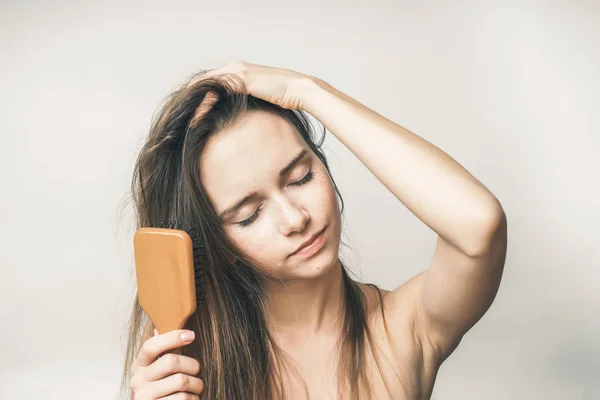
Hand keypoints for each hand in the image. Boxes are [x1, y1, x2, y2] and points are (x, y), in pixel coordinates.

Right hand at [130, 329, 203, 398]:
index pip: (151, 346)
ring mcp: (145, 396)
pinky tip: (190, 397)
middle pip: (171, 362)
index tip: (191, 335)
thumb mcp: (157, 368)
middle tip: (197, 369)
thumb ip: (161, 350)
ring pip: (181, 381)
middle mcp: (138, 380)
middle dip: (192, 364)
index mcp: (139, 365)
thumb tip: (159, 326)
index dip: (172, 338)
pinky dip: (193, 398)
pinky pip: (184, 398)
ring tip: (196, 386)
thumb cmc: (161, 387)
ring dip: (196, 384)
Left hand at [191, 60, 316, 109]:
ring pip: (205, 85)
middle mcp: (234, 67)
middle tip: (177, 117)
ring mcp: (237, 71)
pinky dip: (204, 103)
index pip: (208, 82)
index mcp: (237, 71)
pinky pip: (215, 90)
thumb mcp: (259, 100)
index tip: (186, 112)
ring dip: (192, 102)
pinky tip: (196, 116)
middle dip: (188, 99)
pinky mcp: (241, 78)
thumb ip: (245, 102)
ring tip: (182, 119)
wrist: (299, 91)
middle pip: (201, 81)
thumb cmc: (284, 99)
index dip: (195, 96)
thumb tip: (234, 118)